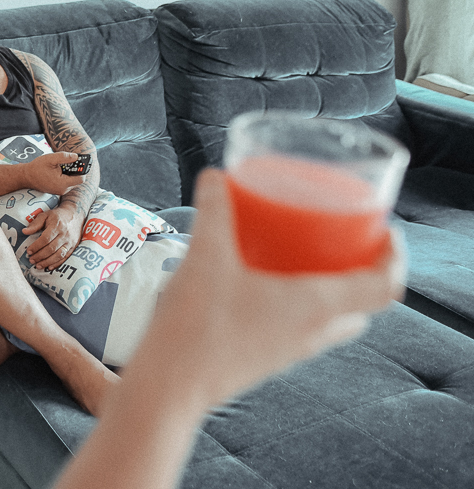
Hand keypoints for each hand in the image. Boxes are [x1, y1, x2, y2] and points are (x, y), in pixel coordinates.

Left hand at [22, 204, 82, 269]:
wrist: (75, 215)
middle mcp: (64, 234)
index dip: (36, 246)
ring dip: (47, 262)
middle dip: (40, 256)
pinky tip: (49, 267)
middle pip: (51, 248)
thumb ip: (35, 224)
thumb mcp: (45, 215)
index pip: (45, 238)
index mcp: (56, 225)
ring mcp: (70, 241)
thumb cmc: (57, 216)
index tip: (29, 251)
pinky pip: (65, 257)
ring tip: (38, 266)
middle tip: (31, 260)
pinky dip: (57, 263)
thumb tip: (24, 231)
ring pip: (58, 255)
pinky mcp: (74, 247)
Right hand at [24, 152, 88, 196]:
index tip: (81, 162)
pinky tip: (58, 171)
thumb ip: (65, 157)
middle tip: (70, 162)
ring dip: (69, 174)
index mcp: (63, 183)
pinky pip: (65, 184)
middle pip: (77, 180)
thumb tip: (76, 156)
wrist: (26, 177)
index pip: (81, 179)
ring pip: (71, 182)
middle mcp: (63, 190)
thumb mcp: (51, 159)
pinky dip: (65, 177)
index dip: (83, 170)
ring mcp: (59, 191)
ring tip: (61, 166)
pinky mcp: (56, 191)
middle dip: (75, 171)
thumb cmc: (37, 168)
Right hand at [136, 169, 406, 408]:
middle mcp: (312, 331)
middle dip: (363, 270)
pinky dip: (303, 303)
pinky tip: (264, 282)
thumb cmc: (196, 327)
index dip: (394, 257)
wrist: (170, 386)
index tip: (387, 231)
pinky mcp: (269, 356)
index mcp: (315, 306)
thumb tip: (216, 178)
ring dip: (334, 289)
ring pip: (334, 318)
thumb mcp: (205, 256)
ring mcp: (292, 349)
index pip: (384, 286)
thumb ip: (214, 212)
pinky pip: (304, 327)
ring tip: (306, 257)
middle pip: (363, 303)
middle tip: (345, 239)